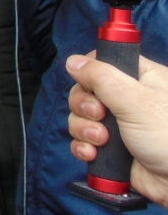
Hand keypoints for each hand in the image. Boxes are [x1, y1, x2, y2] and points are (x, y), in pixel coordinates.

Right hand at [67, 53, 167, 206]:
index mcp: (141, 78)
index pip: (102, 63)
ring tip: (101, 141)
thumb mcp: (136, 101)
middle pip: (85, 91)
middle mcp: (127, 99)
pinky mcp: (110, 147)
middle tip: (99, 116)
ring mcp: (118, 124)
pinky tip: (94, 153)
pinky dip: (83, 147)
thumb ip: (102, 77)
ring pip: (81, 117)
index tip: (91, 86)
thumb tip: (73, 61)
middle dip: (84, 106)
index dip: (89, 73)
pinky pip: (83, 140)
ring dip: (84, 129)